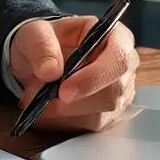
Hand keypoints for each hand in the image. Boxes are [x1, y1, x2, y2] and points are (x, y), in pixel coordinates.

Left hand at [8, 16, 138, 133]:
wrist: (39, 60)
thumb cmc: (45, 40)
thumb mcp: (35, 32)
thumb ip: (41, 46)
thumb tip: (51, 71)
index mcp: (116, 37)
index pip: (119, 59)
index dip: (95, 78)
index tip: (64, 91)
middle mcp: (124, 67)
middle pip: (113, 94)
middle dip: (74, 102)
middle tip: (42, 100)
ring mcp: (119, 94)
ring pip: (100, 115)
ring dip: (64, 114)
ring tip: (38, 100)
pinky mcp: (108, 115)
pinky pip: (88, 127)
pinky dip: (63, 123)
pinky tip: (47, 111)